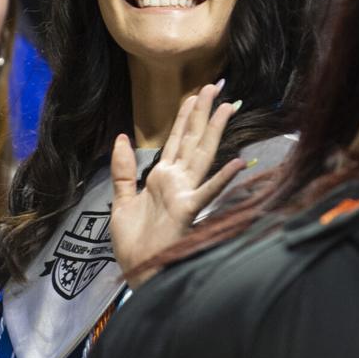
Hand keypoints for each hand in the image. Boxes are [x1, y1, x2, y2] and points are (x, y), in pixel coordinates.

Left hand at [109, 83, 245, 287]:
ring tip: (227, 107)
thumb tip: (122, 136)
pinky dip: (222, 178)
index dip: (186, 115)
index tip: (196, 92)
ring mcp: (185, 194)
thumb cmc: (134, 244)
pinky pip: (206, 192)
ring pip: (202, 156)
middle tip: (215, 84)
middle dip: (203, 112)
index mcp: (163, 178)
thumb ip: (123, 170)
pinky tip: (238, 163)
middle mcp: (178, 181)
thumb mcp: (120, 201)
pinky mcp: (187, 211)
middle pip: (192, 139)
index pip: (176, 139)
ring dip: (214, 132)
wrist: (137, 274)